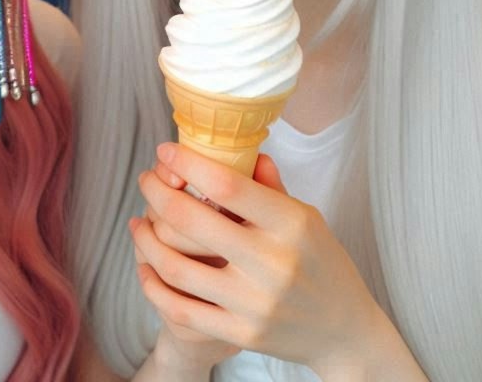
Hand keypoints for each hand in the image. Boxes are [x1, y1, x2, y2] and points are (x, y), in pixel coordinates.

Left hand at [133, 144, 385, 373]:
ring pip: (176, 267)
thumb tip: (239, 149)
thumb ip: (268, 185)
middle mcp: (271, 262)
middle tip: (146, 179)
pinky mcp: (241, 333)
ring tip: (138, 221)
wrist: (344, 331)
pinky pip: (181, 308)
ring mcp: (253, 302)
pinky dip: (153, 285)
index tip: (165, 150)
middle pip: (191, 221)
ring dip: (146, 239)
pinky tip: (145, 266)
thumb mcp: (306, 216)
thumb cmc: (321, 262)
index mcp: (290, 224)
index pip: (226, 185)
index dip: (187, 163)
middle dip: (157, 193)